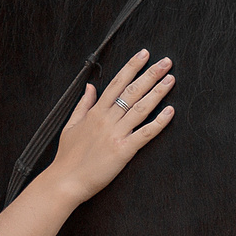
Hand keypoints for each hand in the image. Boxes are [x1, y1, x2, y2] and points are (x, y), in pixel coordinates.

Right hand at [45, 49, 175, 203]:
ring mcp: (115, 134)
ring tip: (171, 79)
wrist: (65, 181)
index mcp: (95, 112)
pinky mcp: (123, 151)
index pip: (116, 83)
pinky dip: (158, 122)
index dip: (132, 67)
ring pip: (140, 108)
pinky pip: (144, 134)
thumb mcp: (71, 125)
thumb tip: (90, 86)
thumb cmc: (67, 157)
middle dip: (150, 74)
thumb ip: (83, 104)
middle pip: (132, 91)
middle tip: (166, 62)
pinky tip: (170, 112)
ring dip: (157, 92)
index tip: (144, 55)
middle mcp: (106, 120)